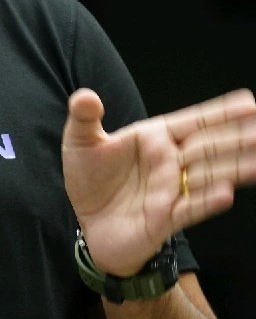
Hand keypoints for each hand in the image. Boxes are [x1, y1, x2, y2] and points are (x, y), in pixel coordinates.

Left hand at [62, 87, 255, 275]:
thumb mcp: (79, 141)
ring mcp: (170, 190)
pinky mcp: (166, 218)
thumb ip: (84, 117)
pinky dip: (206, 200)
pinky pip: (189, 207)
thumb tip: (85, 95)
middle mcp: (168, 162)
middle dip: (236, 137)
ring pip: (207, 175)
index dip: (218, 113)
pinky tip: (226, 193)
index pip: (190, 122)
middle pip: (207, 146)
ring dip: (233, 168)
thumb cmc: (90, 178)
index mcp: (153, 138)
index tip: (248, 103)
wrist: (89, 222)